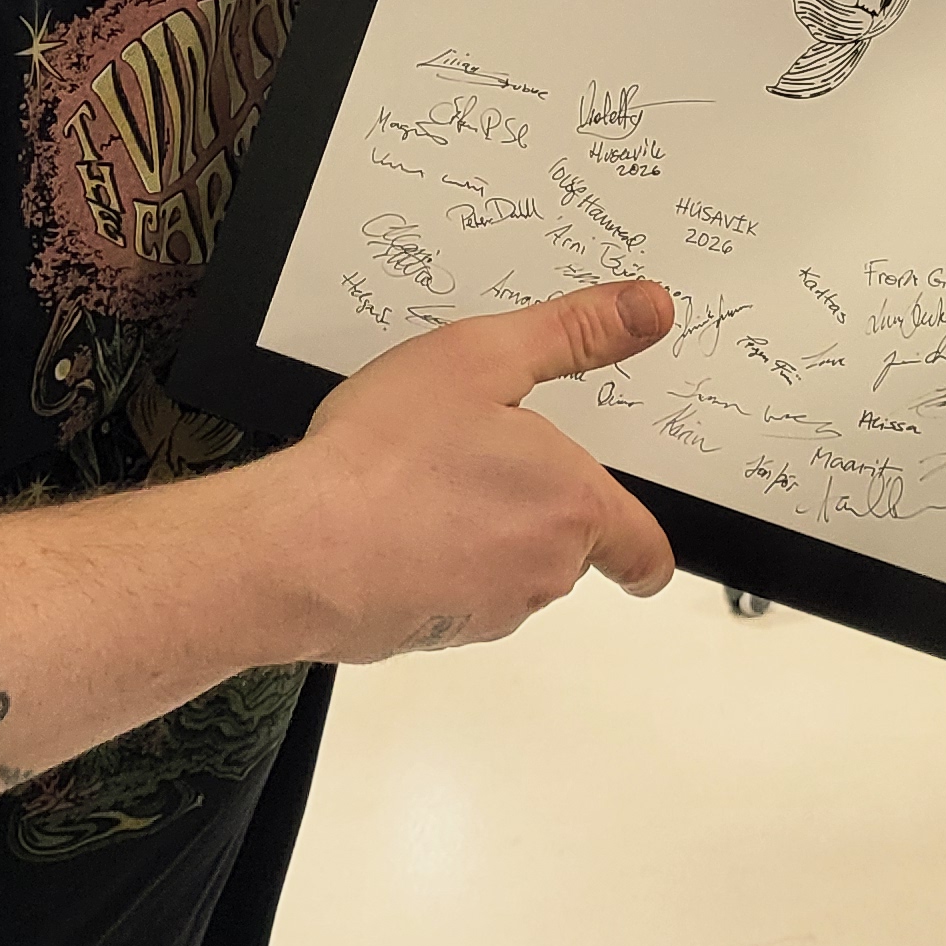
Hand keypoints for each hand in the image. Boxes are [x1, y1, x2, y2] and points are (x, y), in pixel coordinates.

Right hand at [280, 280, 681, 659]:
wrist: (297, 550)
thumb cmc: (384, 459)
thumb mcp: (483, 355)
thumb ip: (576, 332)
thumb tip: (648, 310)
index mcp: (572, 505)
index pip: (644, 550)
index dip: (643, 546)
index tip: (641, 550)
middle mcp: (542, 570)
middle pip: (567, 549)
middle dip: (535, 508)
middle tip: (477, 456)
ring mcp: (488, 612)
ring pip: (508, 574)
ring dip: (484, 538)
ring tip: (423, 486)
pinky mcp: (435, 635)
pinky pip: (455, 601)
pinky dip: (436, 569)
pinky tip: (390, 528)